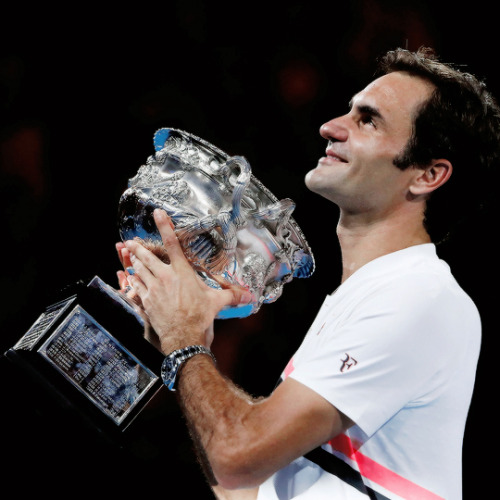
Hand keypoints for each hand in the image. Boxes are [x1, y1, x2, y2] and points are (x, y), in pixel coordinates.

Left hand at [124, 209, 251, 352]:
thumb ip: (231, 295)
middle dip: (138, 247)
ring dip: (134, 261)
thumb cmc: (200, 318)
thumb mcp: (216, 303)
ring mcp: (153, 289)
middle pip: (148, 256)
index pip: (173, 244)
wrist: (183, 338)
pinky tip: (130, 276)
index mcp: (182, 273)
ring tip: (129, 254)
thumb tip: (249, 295)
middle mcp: (165, 277)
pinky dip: (132, 280)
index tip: (157, 214)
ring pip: (139, 270)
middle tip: (130, 241)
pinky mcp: (146, 301)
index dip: (164, 226)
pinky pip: (136, 287)